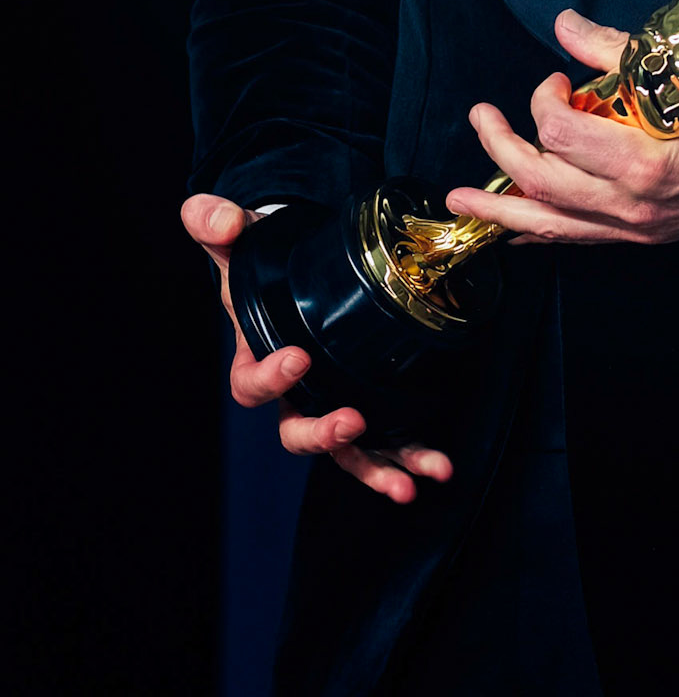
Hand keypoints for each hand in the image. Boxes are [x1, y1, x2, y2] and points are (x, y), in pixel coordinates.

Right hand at [180, 193, 452, 503]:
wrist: (295, 259)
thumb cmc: (262, 255)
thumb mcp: (236, 234)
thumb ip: (217, 222)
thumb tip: (223, 222)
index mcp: (254, 357)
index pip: (252, 383)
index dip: (271, 379)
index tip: (297, 357)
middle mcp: (292, 392)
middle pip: (296, 430)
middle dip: (324, 434)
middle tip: (351, 424)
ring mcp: (329, 399)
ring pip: (346, 450)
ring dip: (378, 468)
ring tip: (409, 483)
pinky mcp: (365, 398)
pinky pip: (382, 439)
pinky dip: (406, 456)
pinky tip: (435, 469)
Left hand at [443, 9, 678, 245]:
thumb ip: (619, 51)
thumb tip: (569, 27)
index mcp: (646, 163)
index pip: (565, 135)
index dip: (545, 101)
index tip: (556, 81)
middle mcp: (632, 203)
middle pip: (542, 181)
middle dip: (500, 148)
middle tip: (483, 118)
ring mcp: (632, 225)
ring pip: (547, 223)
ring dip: (498, 207)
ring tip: (461, 199)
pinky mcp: (635, 234)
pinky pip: (573, 239)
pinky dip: (536, 230)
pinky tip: (513, 225)